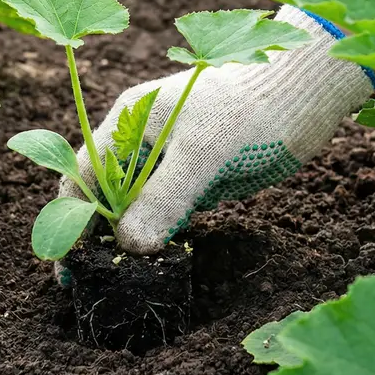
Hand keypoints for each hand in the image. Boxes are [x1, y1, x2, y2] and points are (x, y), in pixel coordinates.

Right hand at [58, 5, 374, 259]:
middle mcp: (142, 139)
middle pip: (104, 193)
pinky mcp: (197, 174)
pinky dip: (160, 232)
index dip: (73, 219)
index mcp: (129, 121)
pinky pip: (166, 209)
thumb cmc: (251, 111)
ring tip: (122, 280)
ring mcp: (170, 157)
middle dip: (96, 234)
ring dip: (128, 237)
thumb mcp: (204, 154)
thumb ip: (163, 197)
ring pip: (136, 204)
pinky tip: (160, 260)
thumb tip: (128, 245)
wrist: (304, 92)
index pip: (83, 176)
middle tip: (92, 282)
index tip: (70, 267)